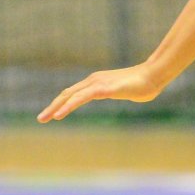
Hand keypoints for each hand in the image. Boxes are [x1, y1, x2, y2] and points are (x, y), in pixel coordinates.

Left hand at [37, 63, 166, 121]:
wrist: (154, 75)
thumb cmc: (144, 84)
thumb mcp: (125, 91)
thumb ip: (118, 93)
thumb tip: (121, 94)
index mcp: (96, 82)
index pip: (73, 93)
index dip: (60, 103)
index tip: (51, 113)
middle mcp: (93, 80)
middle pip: (66, 94)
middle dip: (52, 106)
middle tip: (40, 119)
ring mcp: (97, 83)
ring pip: (70, 96)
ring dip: (55, 108)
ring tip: (44, 119)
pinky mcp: (103, 89)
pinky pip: (80, 99)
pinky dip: (68, 106)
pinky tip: (59, 115)